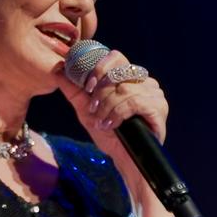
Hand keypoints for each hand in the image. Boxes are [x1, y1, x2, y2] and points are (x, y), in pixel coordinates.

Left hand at [55, 49, 169, 193]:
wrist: (124, 160)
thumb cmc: (109, 135)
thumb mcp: (86, 110)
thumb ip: (74, 90)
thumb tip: (58, 69)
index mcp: (130, 78)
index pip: (116, 57)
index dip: (99, 68)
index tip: (88, 87)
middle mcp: (145, 82)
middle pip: (119, 73)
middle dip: (101, 94)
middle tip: (94, 111)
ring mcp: (155, 94)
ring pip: (125, 89)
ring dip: (108, 108)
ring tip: (103, 122)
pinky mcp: (159, 108)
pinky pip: (135, 102)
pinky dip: (119, 114)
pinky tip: (112, 125)